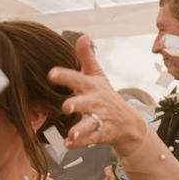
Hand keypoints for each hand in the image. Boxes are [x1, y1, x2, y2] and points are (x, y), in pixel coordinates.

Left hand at [49, 36, 148, 155]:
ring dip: (80, 129)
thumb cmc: (105, 95)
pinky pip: (89, 140)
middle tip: (66, 107)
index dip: (65, 76)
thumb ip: (86, 57)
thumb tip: (83, 35)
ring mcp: (99, 119)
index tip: (51, 74)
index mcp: (91, 86)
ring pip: (89, 125)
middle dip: (77, 105)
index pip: (77, 79)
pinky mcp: (100, 135)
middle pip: (86, 103)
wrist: (127, 122)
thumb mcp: (97, 75)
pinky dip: (79, 143)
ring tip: (71, 134)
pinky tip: (68, 144)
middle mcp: (95, 103)